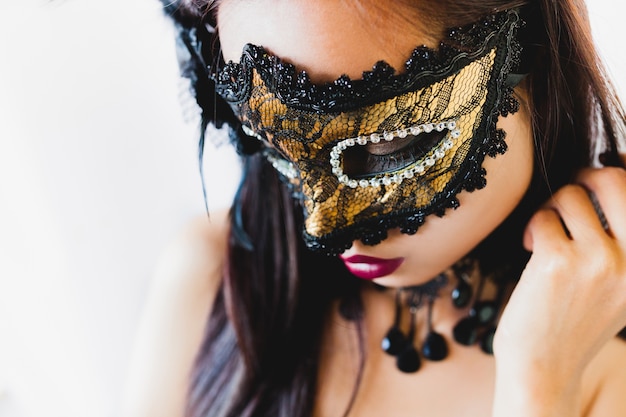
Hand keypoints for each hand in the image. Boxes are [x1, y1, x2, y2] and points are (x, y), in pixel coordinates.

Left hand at [492, 167, 625, 412]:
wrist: (545, 364)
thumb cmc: (576, 318)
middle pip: (613, 179)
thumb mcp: (619, 281)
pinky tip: (530, 250)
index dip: (621, 168)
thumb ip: (622, 237)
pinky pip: (543, 218)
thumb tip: (611, 169)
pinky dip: (533, 228)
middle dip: (585, 176)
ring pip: (570, 196)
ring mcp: (600, 259)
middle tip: (570, 190)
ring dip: (551, 209)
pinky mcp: (560, 261)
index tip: (602, 166)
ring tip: (546, 236)